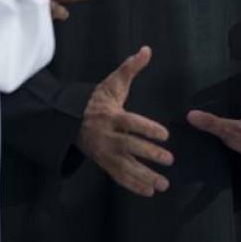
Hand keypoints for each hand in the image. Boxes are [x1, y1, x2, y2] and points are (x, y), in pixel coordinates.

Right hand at [76, 46, 172, 196]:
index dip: (147, 129)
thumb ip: (131, 68)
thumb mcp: (112, 82)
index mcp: (111, 116)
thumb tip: (146, 50)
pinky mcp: (104, 164)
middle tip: (170, 159)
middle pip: (129, 147)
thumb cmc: (98, 100)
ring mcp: (105, 153)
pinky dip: (134, 186)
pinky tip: (150, 191)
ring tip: (164, 183)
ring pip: (125, 167)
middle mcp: (108, 136)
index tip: (165, 135)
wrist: (71, 119)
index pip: (131, 123)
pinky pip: (119, 177)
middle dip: (149, 154)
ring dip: (145, 177)